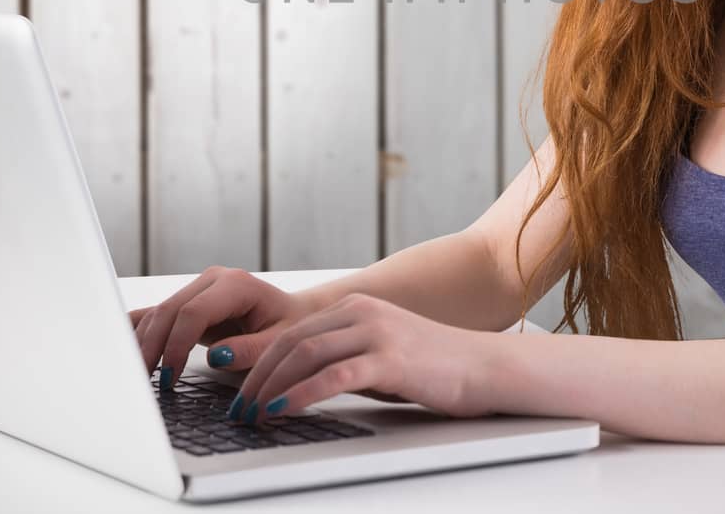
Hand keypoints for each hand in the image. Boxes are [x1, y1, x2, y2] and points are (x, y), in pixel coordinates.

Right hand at [128, 266, 316, 375]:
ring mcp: (197, 287)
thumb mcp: (278, 342)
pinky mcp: (188, 301)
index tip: (170, 376)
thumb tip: (217, 356)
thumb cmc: (288, 327)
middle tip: (143, 382)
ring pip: (158, 312)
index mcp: (236, 284)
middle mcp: (212, 280)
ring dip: (143, 343)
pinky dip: (140, 331)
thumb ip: (249, 349)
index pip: (193, 312)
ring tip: (136, 375)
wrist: (291, 314)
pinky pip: (158, 314)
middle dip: (152, 346)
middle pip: (169, 310)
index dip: (176, 345)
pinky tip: (123, 347)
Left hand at [229, 293, 492, 424]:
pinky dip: (301, 394)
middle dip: (258, 379)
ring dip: (271, 388)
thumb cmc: (434, 367)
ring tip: (253, 415)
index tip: (243, 394)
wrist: (485, 367)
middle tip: (239, 410)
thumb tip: (300, 385)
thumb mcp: (381, 354)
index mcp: (356, 308)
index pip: (293, 333)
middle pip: (291, 342)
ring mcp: (377, 333)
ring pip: (305, 355)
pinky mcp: (390, 359)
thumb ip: (345, 358)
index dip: (260, 364)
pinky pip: (334, 376)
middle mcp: (363, 313)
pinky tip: (284, 410)